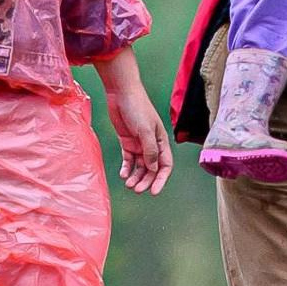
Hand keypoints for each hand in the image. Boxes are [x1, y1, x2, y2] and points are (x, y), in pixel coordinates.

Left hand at [94, 54, 173, 194]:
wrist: (121, 93)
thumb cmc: (137, 108)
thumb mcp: (145, 130)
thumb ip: (149, 150)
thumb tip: (152, 169)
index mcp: (161, 141)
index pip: (165, 165)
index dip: (161, 179)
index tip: (154, 192)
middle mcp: (151, 145)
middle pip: (151, 169)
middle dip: (146, 180)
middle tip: (137, 189)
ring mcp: (139, 144)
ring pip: (140, 166)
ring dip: (135, 176)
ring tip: (128, 184)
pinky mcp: (127, 142)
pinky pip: (128, 160)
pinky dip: (126, 168)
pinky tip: (123, 174)